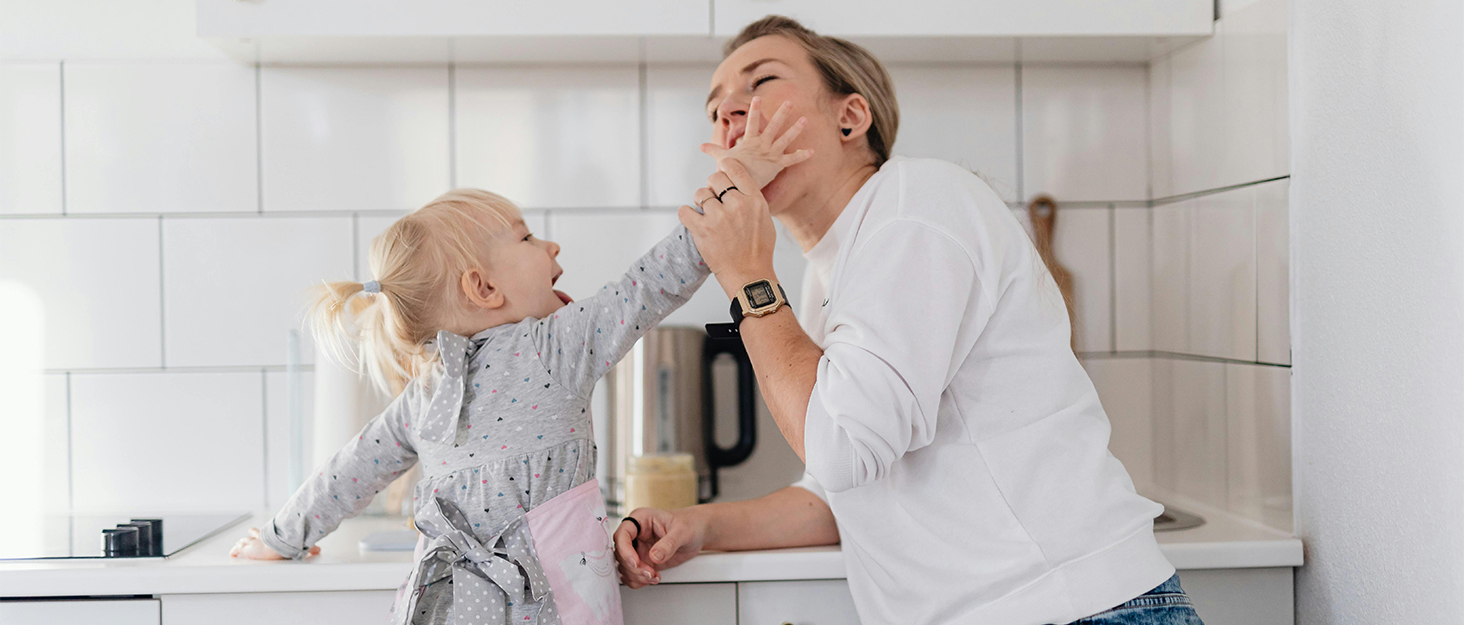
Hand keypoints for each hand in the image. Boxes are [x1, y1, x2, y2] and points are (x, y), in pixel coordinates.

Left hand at [229, 526, 319, 559]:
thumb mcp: (298, 546)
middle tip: (249, 534)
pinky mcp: (247, 549)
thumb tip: (319, 551)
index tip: (258, 531)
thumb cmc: (287, 544)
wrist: (278, 546)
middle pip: (253, 534)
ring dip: (242, 543)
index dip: (262, 532)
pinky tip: (232, 553)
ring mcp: (253, 542)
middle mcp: (261, 537)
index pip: (266, 532)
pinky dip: (235, 551)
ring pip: (245, 541)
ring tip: (238, 545)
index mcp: (272, 535)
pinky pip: (238, 549)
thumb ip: (308, 549)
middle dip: (251, 534)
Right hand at [614, 507, 709, 588]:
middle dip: (634, 567)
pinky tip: (653, 578)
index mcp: (640, 519)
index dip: (625, 550)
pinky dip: (640, 581)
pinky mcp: (644, 561)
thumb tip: (654, 556)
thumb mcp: (682, 531)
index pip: (622, 534)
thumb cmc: (690, 524)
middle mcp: (636, 534)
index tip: (636, 562)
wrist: (698, 532)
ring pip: (624, 567)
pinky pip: (632, 575)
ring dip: (637, 576)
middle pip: (620, 554)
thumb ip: (668, 544)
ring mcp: (638, 549)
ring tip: (655, 576)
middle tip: (650, 572)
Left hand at [680, 159, 777, 296]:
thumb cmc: (758, 250)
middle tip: (713, 199)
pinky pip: (684, 211)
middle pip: (715, 178)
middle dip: (711, 186)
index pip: (735, 169)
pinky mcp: (702, 230)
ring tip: (706, 215)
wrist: (750, 275)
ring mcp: (719, 217)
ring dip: (700, 202)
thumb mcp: (764, 219)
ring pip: (699, 194)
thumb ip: (751, 199)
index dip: (724, 166)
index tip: (720, 169)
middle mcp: (737, 204)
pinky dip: (685, 214)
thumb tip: (737, 187)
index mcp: (754, 200)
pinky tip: (691, 219)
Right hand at [701, 97, 812, 190]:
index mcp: (750, 142)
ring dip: (796, 129)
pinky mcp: (778, 165)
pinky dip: (802, 156)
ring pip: (786, 139)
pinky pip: (792, 160)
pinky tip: (812, 151)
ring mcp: (771, 154)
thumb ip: (714, 150)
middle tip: (790, 102)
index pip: (751, 122)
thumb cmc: (731, 173)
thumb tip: (701, 146)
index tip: (757, 97)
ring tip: (805, 120)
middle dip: (782, 114)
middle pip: (773, 126)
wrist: (739, 187)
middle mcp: (762, 145)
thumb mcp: (722, 159)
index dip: (754, 110)